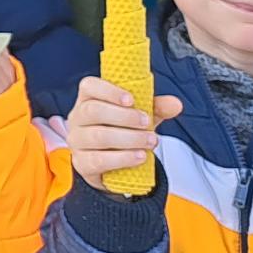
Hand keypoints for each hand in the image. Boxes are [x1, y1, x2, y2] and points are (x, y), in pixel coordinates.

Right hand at [65, 75, 182, 190]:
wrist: (113, 166)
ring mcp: (77, 141)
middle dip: (124, 117)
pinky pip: (99, 160)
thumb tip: (175, 104)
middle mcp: (77, 118)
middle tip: (146, 123)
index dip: (108, 90)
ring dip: (129, 138)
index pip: (89, 86)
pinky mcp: (82, 163)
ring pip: (98, 136)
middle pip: (93, 111)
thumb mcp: (140, 117)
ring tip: (149, 141)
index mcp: (89, 99)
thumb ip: (156, 108)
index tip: (131, 100)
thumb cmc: (123, 132)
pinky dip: (123, 158)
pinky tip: (139, 156)